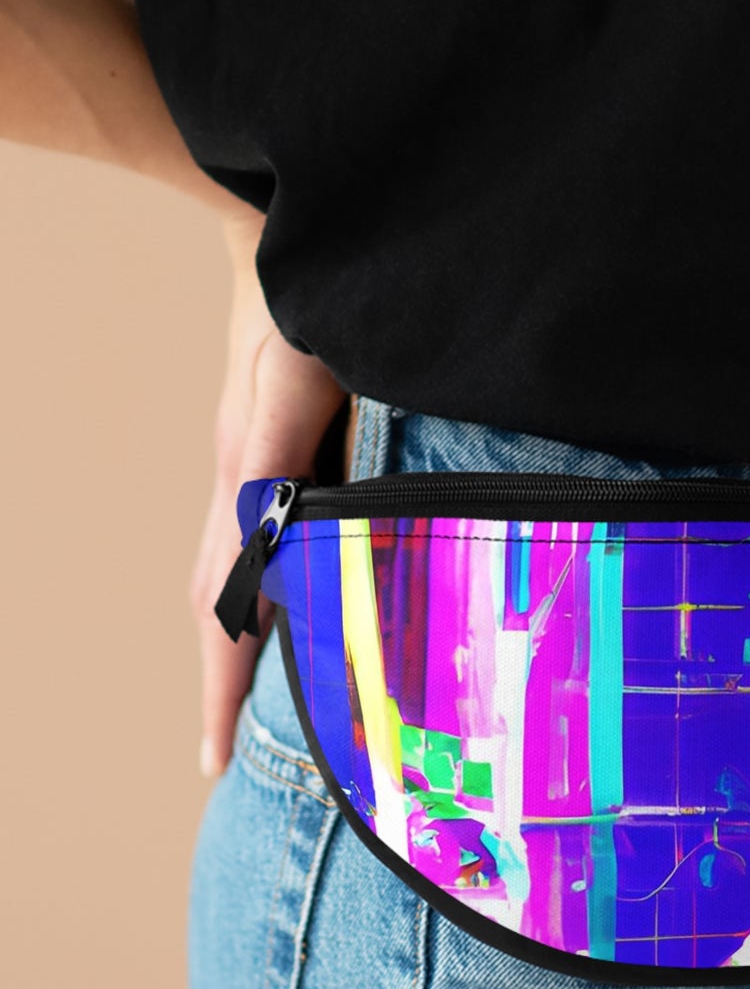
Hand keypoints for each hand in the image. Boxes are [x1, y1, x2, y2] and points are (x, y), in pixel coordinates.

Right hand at [191, 211, 346, 776]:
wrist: (277, 228)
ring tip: (252, 707)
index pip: (222, 606)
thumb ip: (279, 454)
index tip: (213, 760)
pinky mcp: (276, 450)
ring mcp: (255, 467)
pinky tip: (289, 606)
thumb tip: (267, 540)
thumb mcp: (294, 376)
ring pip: (233, 576)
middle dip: (222, 683)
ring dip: (238, 643)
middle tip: (226, 758)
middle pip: (217, 605)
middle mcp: (244, 485)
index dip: (222, 686)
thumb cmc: (297, 296)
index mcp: (247, 482)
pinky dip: (260, 590)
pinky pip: (257, 539)